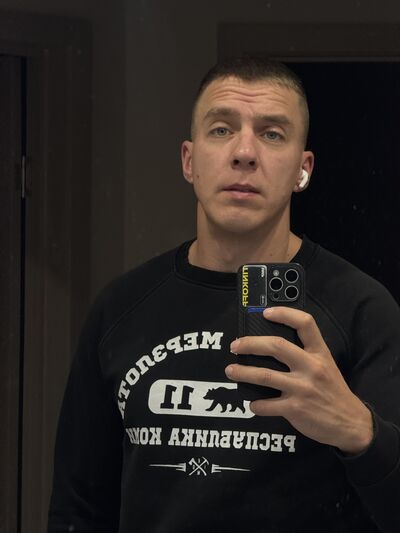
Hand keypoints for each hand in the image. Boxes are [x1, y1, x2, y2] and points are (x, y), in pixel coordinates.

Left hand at [225, 307, 372, 454]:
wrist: (351, 423)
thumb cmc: (333, 391)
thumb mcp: (326, 365)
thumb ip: (305, 354)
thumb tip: (272, 345)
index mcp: (319, 353)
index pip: (304, 323)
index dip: (284, 313)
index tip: (265, 312)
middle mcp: (311, 367)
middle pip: (276, 346)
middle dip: (250, 344)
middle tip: (235, 346)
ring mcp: (303, 388)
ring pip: (265, 375)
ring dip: (243, 372)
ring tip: (231, 370)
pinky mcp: (296, 408)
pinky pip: (267, 405)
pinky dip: (256, 405)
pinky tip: (252, 403)